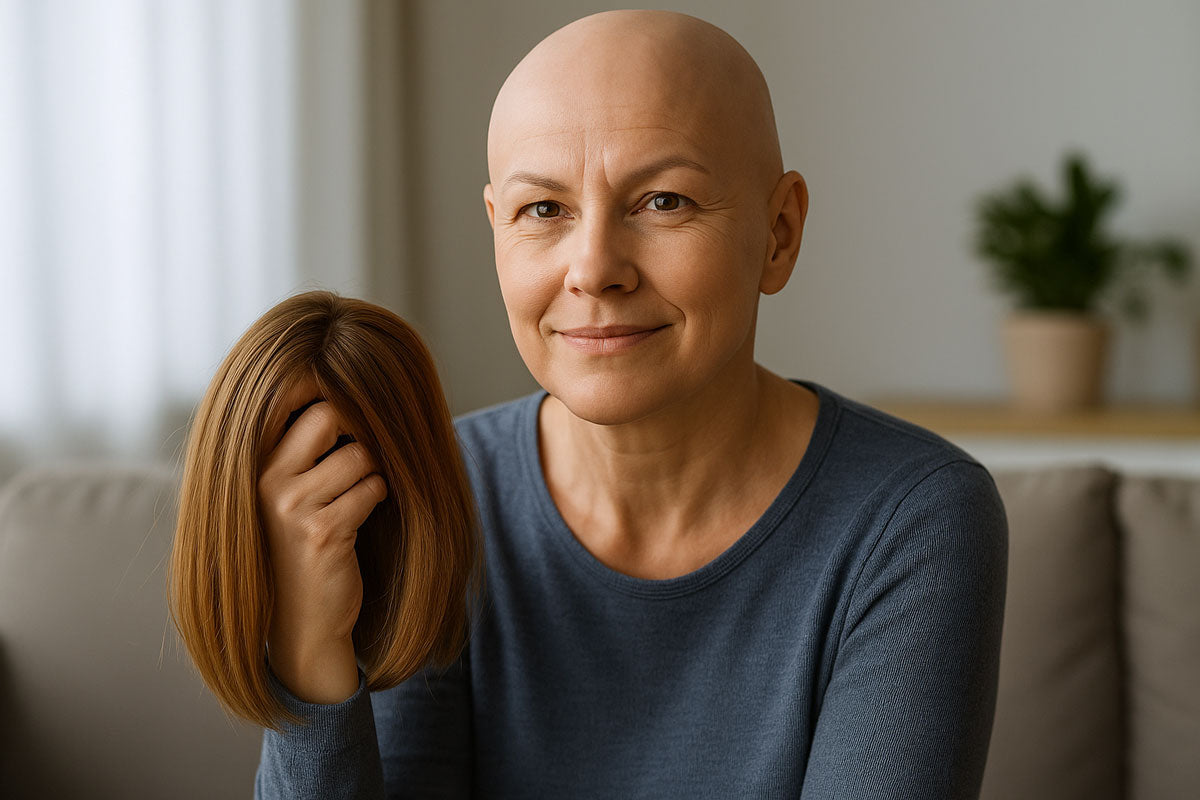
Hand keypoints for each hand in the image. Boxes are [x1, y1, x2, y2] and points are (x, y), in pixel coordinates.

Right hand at [257, 397, 387, 703]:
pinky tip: (361, 518)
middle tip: (359, 458)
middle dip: (356, 431)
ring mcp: (291, 507)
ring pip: (359, 454)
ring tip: (358, 497)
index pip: (292, 402)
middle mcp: (265, 482)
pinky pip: (372, 488)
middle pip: (327, 414)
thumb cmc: (300, 550)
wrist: (303, 623)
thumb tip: (338, 395)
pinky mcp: (323, 532)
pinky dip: (378, 497)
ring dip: (372, 472)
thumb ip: (298, 452)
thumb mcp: (286, 497)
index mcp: (252, 466)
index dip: (330, 403)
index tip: (348, 418)